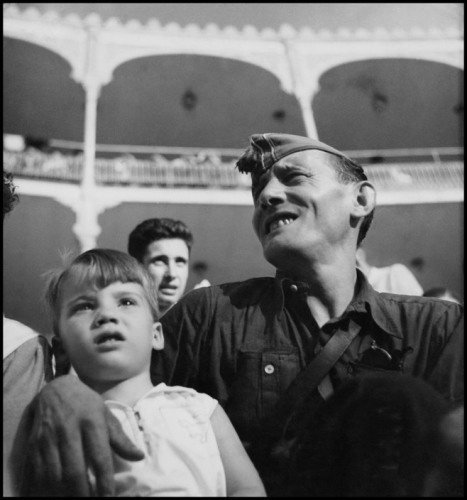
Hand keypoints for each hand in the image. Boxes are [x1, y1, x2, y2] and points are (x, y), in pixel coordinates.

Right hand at [25, 375, 143, 495]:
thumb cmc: (86, 404)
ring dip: (64, 494)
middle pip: (74, 471)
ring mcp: (48, 438)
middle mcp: (69, 430)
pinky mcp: (33, 445)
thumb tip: (139, 457)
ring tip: (75, 499)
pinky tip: (54, 494)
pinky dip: (45, 489)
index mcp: (91, 421)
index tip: (108, 497)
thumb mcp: (106, 414)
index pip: (99, 456)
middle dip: (82, 493)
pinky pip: (37, 474)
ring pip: (54, 476)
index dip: (104, 481)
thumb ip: (120, 438)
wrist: (56, 389)